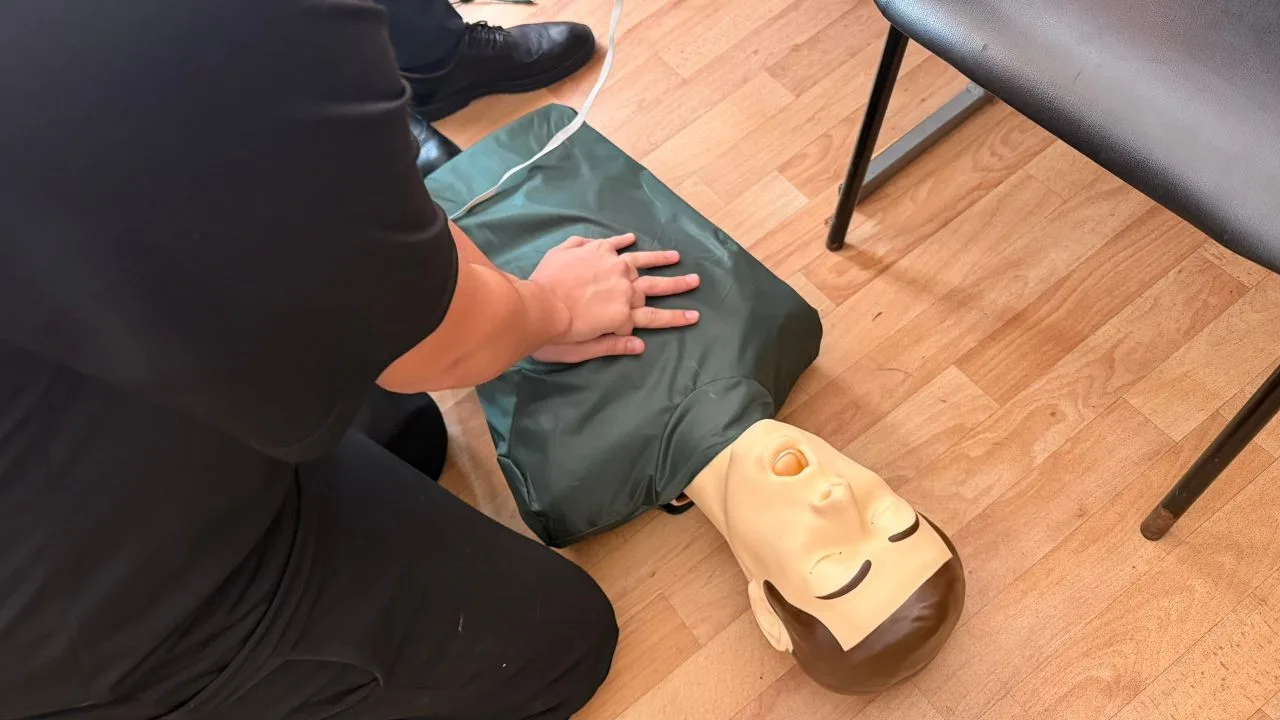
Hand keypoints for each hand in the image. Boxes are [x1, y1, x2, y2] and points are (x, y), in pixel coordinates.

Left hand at [531, 243, 700, 363]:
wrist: (536, 306)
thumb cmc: (558, 335)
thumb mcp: (586, 349)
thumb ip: (613, 345)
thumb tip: (640, 345)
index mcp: (623, 313)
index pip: (654, 316)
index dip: (674, 317)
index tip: (694, 315)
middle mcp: (622, 286)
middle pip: (654, 286)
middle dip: (677, 284)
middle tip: (695, 280)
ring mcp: (608, 264)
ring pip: (639, 260)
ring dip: (659, 259)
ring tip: (676, 256)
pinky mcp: (591, 249)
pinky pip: (611, 242)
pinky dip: (621, 240)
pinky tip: (631, 238)